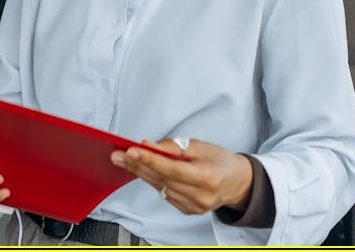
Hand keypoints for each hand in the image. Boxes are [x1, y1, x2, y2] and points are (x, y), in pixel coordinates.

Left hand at [110, 138, 252, 214]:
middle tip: (117, 155)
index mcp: (207, 177)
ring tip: (123, 160)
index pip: (172, 169)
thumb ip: (174, 147)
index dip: (150, 159)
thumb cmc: (220, 161)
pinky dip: (152, 180)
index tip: (131, 150)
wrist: (237, 183)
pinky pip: (164, 193)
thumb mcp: (201, 146)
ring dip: (140, 172)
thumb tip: (148, 145)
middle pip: (161, 179)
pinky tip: (140, 170)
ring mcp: (193, 206)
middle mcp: (200, 196)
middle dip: (137, 165)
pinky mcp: (187, 210)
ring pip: (159, 187)